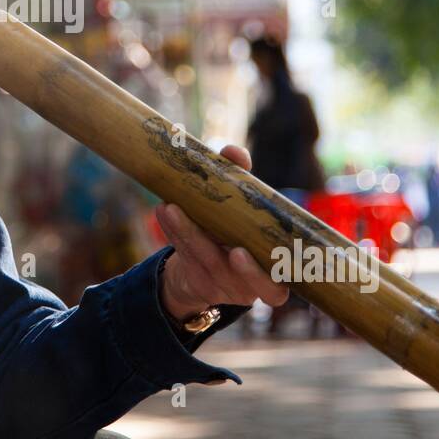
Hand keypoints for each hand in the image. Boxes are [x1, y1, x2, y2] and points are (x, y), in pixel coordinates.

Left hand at [155, 144, 289, 321]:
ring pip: (205, 261)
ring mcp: (222, 285)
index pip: (274, 285)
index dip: (260, 276)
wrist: (209, 262)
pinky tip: (164, 211)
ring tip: (170, 208)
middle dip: (230, 261)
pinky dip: (174, 231)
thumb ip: (243, 180)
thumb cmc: (239, 229)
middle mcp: (250, 285)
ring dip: (187, 233)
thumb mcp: (247, 209)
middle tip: (228, 248)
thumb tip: (233, 153)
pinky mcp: (198, 280)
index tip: (240, 254)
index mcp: (274, 272)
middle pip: (240, 277)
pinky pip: (185, 255)